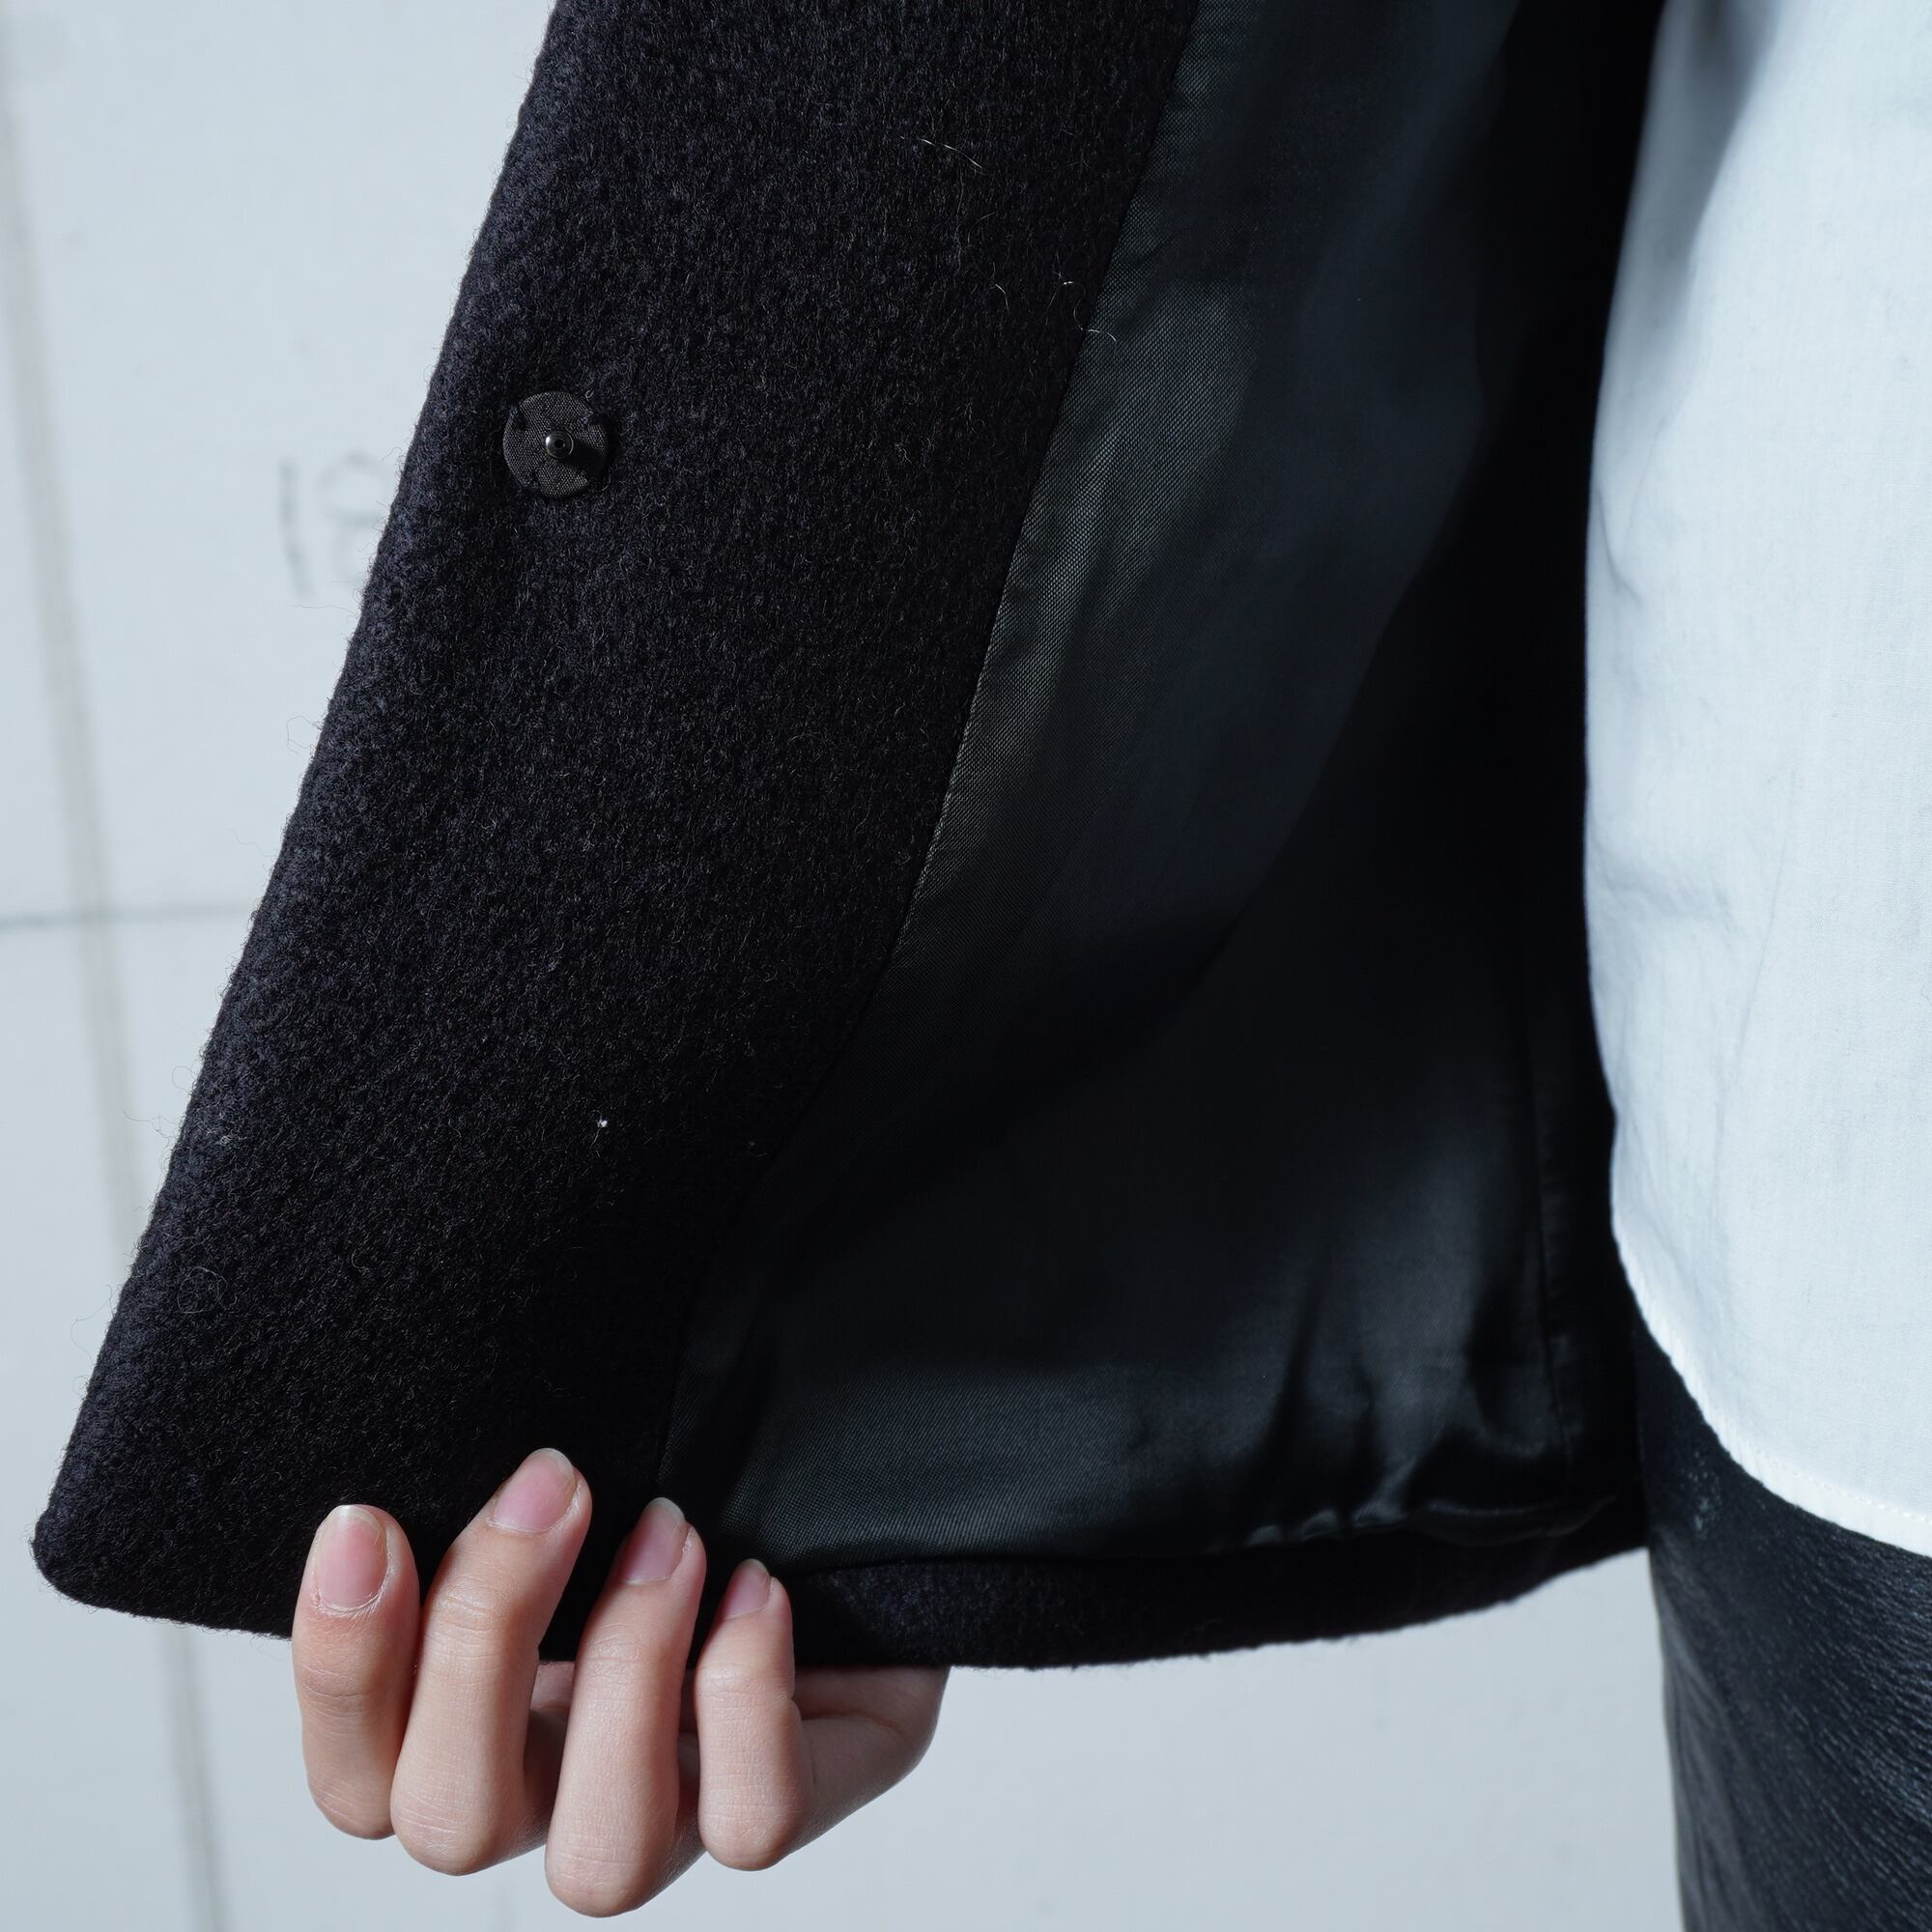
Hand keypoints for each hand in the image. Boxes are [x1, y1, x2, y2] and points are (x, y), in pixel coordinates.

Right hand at [290, 1448, 945, 1913]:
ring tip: (672, 1533)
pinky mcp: (795, 1795)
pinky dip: (746, 1699)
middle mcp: (560, 1797)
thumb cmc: (684, 1475)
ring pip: (601, 1860)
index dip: (340, 1670)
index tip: (368, 1519)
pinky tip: (756, 1583)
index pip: (357, 1780)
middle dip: (487, 1640)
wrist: (843, 1496)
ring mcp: (677, 1817)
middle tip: (559, 1483)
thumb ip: (485, 1500)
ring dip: (624, 1675)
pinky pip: (753, 1823)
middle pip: (452, 1826)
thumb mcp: (568, 1478)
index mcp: (475, 1730)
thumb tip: (405, 1450)